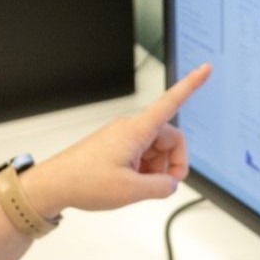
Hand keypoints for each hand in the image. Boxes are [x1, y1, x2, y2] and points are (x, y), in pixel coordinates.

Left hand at [26, 64, 210, 217]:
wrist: (54, 185)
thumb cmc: (84, 181)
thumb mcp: (130, 191)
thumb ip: (160, 187)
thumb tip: (171, 184)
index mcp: (137, 130)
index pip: (171, 102)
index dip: (191, 85)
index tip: (205, 68)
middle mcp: (131, 128)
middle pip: (170, 139)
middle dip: (173, 163)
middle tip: (164, 187)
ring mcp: (124, 137)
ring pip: (157, 150)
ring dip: (157, 170)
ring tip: (139, 187)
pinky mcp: (117, 147)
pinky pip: (143, 155)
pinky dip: (145, 171)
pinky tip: (132, 184)